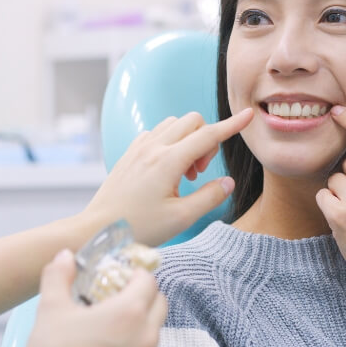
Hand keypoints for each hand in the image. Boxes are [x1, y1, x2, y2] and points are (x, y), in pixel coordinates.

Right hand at [11, 250, 166, 346]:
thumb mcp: (50, 309)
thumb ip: (59, 275)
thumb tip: (64, 256)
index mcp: (129, 313)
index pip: (148, 280)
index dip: (134, 273)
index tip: (117, 275)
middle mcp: (145, 336)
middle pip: (159, 302)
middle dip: (143, 293)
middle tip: (116, 295)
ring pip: (155, 329)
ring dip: (141, 320)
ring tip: (110, 323)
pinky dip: (136, 344)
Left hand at [86, 108, 253, 245]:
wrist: (97, 230)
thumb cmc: (138, 228)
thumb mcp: (181, 218)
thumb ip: (209, 197)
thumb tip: (228, 182)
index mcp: (168, 161)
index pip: (209, 135)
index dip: (232, 125)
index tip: (248, 116)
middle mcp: (153, 148)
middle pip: (192, 122)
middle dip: (206, 141)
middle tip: (199, 173)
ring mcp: (138, 148)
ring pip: (174, 124)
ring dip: (188, 140)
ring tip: (183, 173)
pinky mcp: (129, 153)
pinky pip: (157, 133)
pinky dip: (170, 142)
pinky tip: (167, 170)